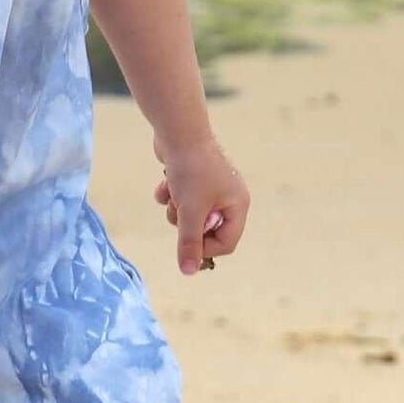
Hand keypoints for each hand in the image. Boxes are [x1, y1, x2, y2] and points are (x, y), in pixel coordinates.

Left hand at [154, 138, 249, 275]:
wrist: (178, 131)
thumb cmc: (190, 171)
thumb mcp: (190, 212)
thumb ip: (189, 243)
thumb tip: (188, 271)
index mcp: (238, 205)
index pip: (227, 243)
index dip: (205, 249)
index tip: (185, 248)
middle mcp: (228, 196)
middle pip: (205, 231)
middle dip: (186, 225)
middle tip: (178, 214)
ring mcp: (210, 186)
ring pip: (188, 216)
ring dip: (175, 210)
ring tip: (172, 194)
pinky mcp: (191, 178)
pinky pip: (179, 199)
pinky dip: (169, 194)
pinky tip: (165, 182)